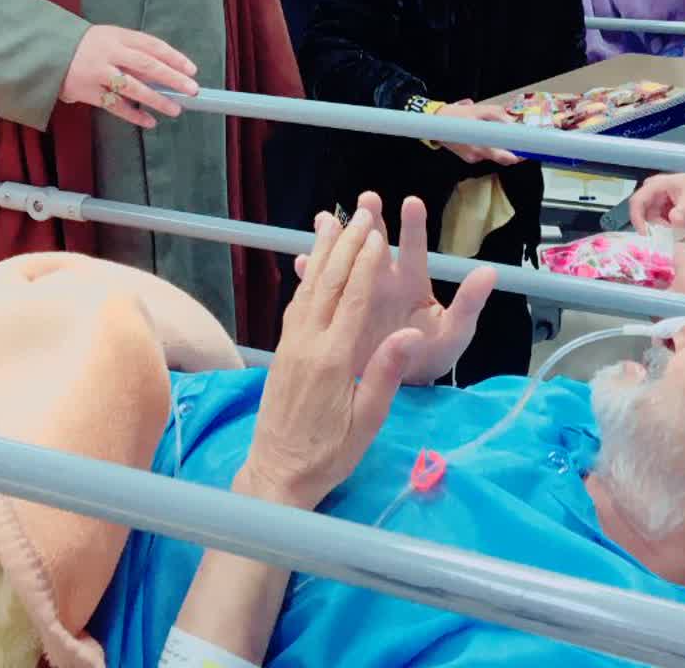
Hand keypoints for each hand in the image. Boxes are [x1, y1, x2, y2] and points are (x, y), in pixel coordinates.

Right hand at [61, 25, 197, 129]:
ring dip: (157, 100)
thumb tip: (163, 73)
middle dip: (172, 77)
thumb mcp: (107, 39)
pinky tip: (149, 121)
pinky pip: (115, 105)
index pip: (152, 45)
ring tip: (175, 109)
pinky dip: (133, 114)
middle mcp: (109, 52)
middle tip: (191, 89)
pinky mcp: (87, 91)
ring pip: (133, 87)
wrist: (45, 52)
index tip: (191, 69)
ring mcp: (98, 72)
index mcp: (117, 36)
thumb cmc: (83, 47)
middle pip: (147, 65)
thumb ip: (131, 52)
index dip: (173, 57)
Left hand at [241, 206, 422, 510]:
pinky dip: (307, 277)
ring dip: (322, 252)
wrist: (276, 472)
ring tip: (331, 221)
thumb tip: (408, 332)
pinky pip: (296, 305)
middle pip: (329, 284)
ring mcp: (290, 346)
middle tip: (361, 212)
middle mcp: (308, 345)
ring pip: (308, 288)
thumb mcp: (367, 422)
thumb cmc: (330, 454)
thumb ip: (386, 374)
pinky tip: (312, 264)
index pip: (352, 300)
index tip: (377, 234)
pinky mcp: (281, 352)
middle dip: (346, 245)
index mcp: (334, 360)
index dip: (365, 264)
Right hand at [293, 192, 495, 385]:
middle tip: (367, 198)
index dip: (413, 226)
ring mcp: (359, 292)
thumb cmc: (432, 350)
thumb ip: (469, 302)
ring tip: (325, 218)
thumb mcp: (455, 330)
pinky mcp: (341, 310)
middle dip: (371, 219)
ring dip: (336, 239)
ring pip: (346, 259)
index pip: (413, 249)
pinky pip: (325, 290)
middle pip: (375, 243)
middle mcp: (384, 280)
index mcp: (412, 282)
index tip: (412, 202)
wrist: (403, 377)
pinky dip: (313, 276)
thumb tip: (489, 272)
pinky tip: (303, 262)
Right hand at [436, 99, 522, 166]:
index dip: (519, 156)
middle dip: (510, 150)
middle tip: (518, 142)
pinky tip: (482, 136)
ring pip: (493, 155)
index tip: (527, 152)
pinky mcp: (469, 158)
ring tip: (494, 133)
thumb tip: (513, 121)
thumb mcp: (479, 109)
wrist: (434, 122)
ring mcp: (472, 158)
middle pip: (501, 157)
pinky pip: (484, 154)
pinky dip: (488, 146)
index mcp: (481, 145)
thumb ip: (498, 115)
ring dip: (498, 146)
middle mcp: (477, 155)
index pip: (505, 158)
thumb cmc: (457, 116)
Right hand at [628, 173, 684, 233]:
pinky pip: (659, 219)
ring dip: (661, 228)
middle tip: (668, 237)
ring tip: (677, 233)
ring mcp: (658, 198)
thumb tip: (673, 223)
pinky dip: (666, 227)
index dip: (637, 220)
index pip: (637, 202)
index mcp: (656, 185)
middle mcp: (653, 190)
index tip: (646, 236)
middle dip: (653, 227)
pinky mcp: (664, 205)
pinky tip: (677, 230)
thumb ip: (682, 215)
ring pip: (651, 218)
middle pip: (643, 213)